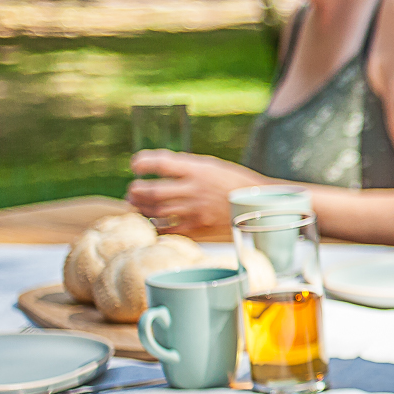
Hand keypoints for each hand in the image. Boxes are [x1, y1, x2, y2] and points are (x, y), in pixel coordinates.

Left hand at [126, 151, 266, 236]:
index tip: (135, 165)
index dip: (143, 163)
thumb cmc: (234, 183)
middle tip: (132, 190)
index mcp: (198, 170)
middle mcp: (195, 190)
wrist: (261, 207)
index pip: (161, 163)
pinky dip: (155, 226)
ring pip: (156, 211)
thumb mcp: (212, 166)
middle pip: (153, 191)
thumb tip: (156, 167)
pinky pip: (169, 230)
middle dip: (136, 191)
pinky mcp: (199, 230)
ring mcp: (196, 212)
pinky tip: (152, 223)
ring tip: (136, 206)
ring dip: (140, 208)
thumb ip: (185, 167)